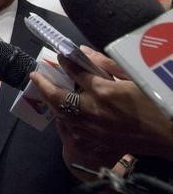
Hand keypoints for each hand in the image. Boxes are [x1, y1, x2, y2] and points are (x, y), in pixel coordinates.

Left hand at [30, 46, 172, 162]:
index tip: (59, 55)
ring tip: (43, 90)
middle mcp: (92, 110)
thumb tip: (83, 53)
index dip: (65, 62)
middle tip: (34, 75)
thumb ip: (107, 65)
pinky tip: (60, 110)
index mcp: (103, 91)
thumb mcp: (135, 77)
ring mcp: (91, 127)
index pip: (75, 73)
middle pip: (58, 97)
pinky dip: (62, 116)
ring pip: (61, 114)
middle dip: (44, 85)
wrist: (169, 135)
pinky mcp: (95, 140)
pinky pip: (71, 127)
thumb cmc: (156, 102)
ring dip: (50, 101)